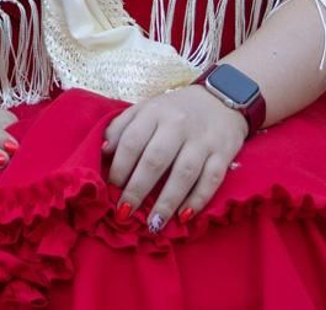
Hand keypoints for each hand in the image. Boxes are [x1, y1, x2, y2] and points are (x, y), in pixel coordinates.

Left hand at [103, 85, 246, 229]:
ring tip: (153, 225)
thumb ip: (121, 128)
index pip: (132, 141)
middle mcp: (178, 124)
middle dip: (137, 190)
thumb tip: (102, 152)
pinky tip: (184, 217)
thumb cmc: (174, 111)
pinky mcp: (223, 153)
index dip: (119, 168)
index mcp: (154, 112)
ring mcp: (202, 140)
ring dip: (167, 202)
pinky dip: (198, 200)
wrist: (220, 99)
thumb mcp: (145, 110)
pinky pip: (211, 180)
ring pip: (184, 174)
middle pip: (155, 160)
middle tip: (125, 213)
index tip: (111, 189)